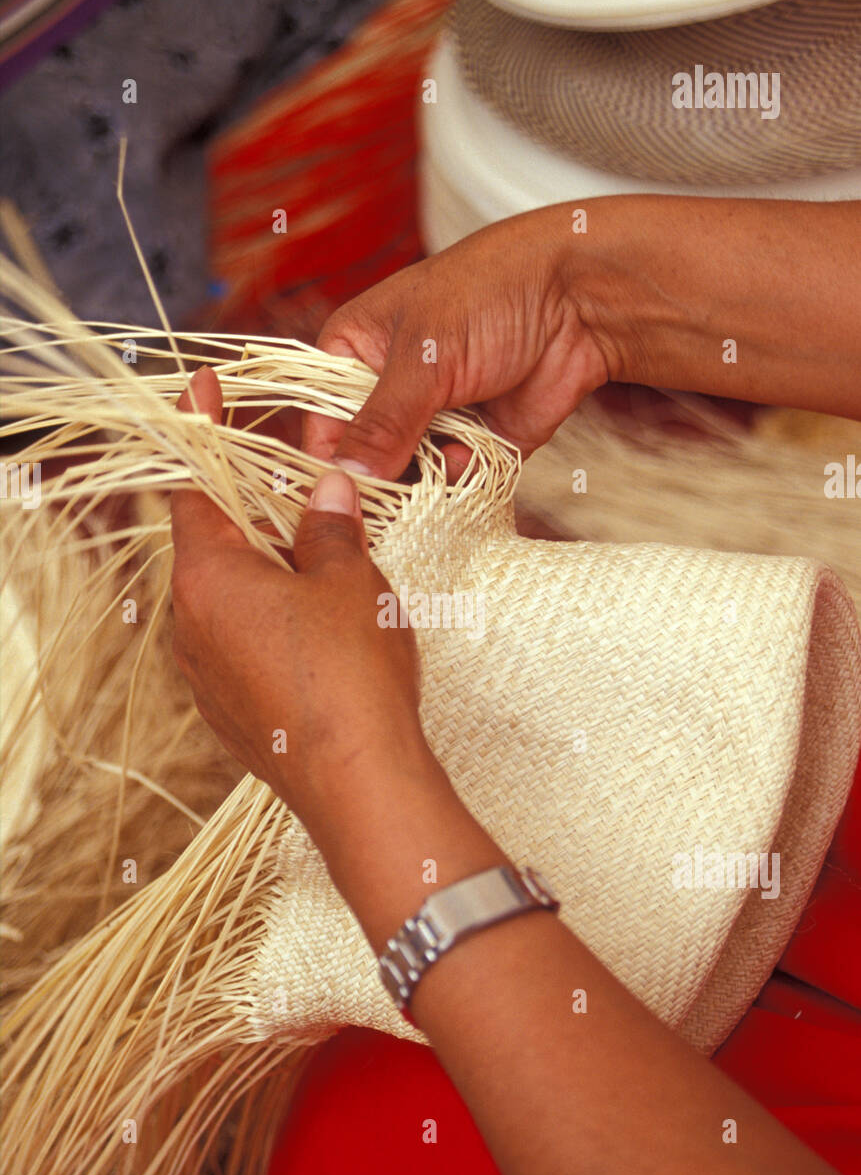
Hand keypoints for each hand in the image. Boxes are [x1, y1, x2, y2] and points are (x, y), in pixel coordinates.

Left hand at [170, 368, 430, 845]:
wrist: (358, 784)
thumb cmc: (351, 673)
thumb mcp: (349, 580)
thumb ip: (330, 528)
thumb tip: (328, 490)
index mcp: (206, 577)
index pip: (192, 484)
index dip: (202, 432)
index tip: (204, 390)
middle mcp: (190, 624)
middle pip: (209, 541)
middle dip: (249, 505)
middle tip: (295, 477)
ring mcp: (205, 674)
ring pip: (227, 596)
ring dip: (264, 565)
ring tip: (319, 553)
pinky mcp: (230, 713)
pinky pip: (239, 644)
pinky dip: (268, 616)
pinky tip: (317, 622)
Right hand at [302, 206, 610, 480]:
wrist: (577, 298)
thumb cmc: (489, 295)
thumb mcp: (424, 357)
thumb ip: (384, 422)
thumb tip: (348, 477)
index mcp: (351, 354)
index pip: (320, 424)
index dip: (330, 464)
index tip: (346, 500)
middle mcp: (386, 391)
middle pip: (364, 461)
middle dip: (382, 480)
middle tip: (399, 493)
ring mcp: (430, 420)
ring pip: (409, 479)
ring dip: (426, 482)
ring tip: (448, 456)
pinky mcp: (474, 444)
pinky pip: (454, 483)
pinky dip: (463, 479)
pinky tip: (475, 452)